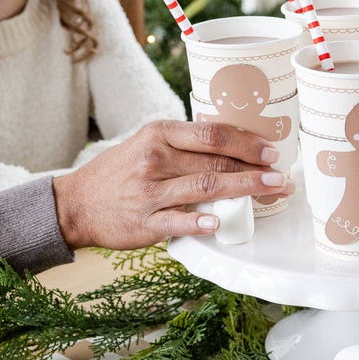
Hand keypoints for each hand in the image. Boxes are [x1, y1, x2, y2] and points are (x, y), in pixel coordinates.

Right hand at [52, 119, 291, 248]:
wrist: (76, 203)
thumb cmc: (118, 172)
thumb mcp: (144, 144)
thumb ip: (181, 144)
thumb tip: (230, 145)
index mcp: (157, 134)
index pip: (210, 135)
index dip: (245, 142)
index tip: (270, 150)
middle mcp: (153, 159)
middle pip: (214, 162)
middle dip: (254, 169)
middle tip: (282, 175)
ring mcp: (148, 192)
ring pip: (205, 188)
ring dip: (243, 190)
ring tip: (271, 192)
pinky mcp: (144, 222)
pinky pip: (178, 222)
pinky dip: (200, 223)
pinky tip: (219, 224)